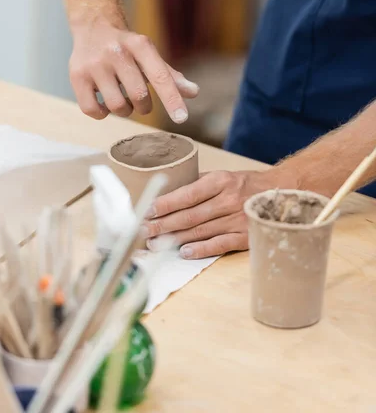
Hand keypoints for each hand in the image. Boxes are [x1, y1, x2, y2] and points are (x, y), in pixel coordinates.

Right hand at [69, 16, 198, 120]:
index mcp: (140, 45)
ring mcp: (94, 64)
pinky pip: (92, 110)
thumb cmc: (128, 48)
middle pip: (138, 95)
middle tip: (140, 101)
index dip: (172, 99)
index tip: (182, 118)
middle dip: (144, 106)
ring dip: (125, 111)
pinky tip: (104, 103)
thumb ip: (170, 76)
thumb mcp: (150, 56)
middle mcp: (117, 52)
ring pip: (117, 106)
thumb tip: (193, 93)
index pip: (160, 76)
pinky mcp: (76, 76)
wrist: (94, 27)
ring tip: (122, 100)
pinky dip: (102, 114)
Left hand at [144, 168, 296, 258]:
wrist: (284, 193)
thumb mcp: (226, 175)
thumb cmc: (248, 184)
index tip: (148, 210)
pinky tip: (184, 252)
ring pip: (200, 231)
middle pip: (190, 215)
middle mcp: (229, 200)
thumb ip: (200, 184)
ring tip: (155, 244)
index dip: (166, 204)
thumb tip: (170, 194)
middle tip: (143, 231)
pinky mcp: (245, 236)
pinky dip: (201, 249)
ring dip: (175, 239)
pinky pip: (219, 244)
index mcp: (221, 181)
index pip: (188, 194)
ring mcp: (238, 220)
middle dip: (163, 224)